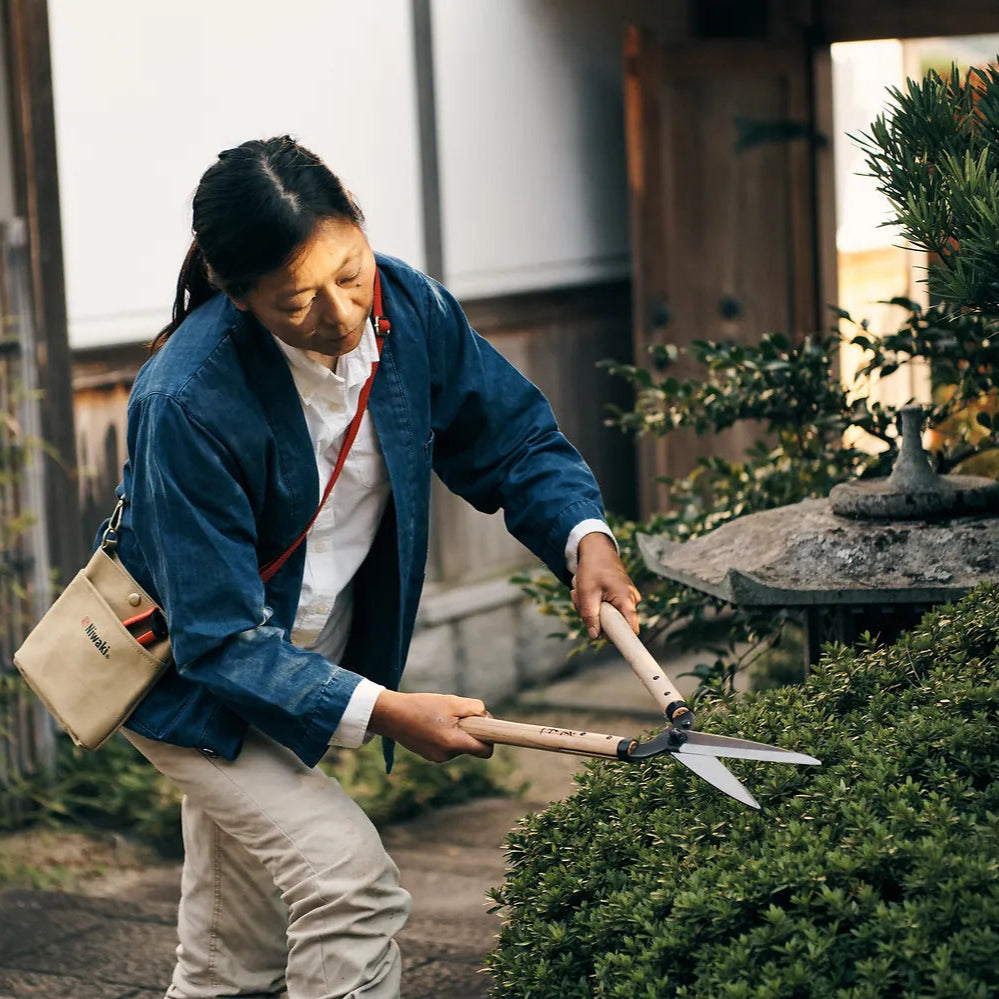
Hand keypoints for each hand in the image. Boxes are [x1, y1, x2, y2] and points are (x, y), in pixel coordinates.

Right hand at [367, 690, 493, 762]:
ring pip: (458, 744)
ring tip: (440, 716)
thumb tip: (488, 719)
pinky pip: (446, 745)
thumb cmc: (422, 706)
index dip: (491, 739)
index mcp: (454, 744)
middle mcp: (446, 756)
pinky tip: (431, 723)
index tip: (491, 729)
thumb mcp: (452, 702)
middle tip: (457, 713)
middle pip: (471, 745)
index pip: (485, 751)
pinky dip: (445, 734)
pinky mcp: (428, 755)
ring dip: (456, 731)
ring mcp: (436, 758)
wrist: (390, 715)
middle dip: (470, 730)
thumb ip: (475, 710)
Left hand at [571, 532, 640, 638]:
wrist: (597, 548)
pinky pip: (606, 607)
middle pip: (613, 624)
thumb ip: (590, 616)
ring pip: (607, 616)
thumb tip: (594, 636)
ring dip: (590, 608)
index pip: (631, 631)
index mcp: (627, 601)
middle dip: (594, 616)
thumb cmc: (593, 567)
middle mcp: (631, 601)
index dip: (618, 638)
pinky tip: (587, 590)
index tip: (604, 637)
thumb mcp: (587, 593)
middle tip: (580, 600)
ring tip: (582, 591)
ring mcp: (626, 598)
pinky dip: (593, 602)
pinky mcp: (619, 596)